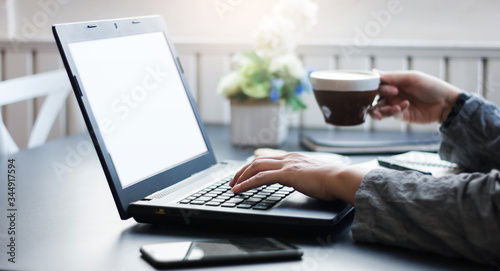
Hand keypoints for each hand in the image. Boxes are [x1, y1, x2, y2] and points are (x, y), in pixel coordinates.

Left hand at [229, 153, 370, 205]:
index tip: (244, 175)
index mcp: (293, 158)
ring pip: (255, 167)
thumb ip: (300, 175)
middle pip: (257, 161)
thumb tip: (295, 181)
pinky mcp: (286, 174)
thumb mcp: (311, 175)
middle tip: (233, 181)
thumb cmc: (330, 180)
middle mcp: (287, 158)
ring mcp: (286, 165)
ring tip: (232, 186)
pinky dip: (246, 184)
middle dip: (242, 171)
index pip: (267, 160)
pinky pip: (260, 178)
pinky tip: (239, 190)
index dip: (252, 167)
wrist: (339, 178)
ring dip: (241, 176)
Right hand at [370, 70, 461, 123]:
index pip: (376, 84)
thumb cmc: (431, 86)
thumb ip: (393, 76)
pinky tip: (405, 107)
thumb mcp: (412, 77)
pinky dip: (394, 111)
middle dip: (376, 98)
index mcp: (394, 82)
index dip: (376, 86)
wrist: (446, 103)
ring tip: (395, 108)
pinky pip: (390, 115)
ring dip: (382, 109)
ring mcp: (395, 105)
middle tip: (390, 96)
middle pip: (373, 98)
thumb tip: (374, 72)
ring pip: (378, 109)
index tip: (385, 85)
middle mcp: (392, 93)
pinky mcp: (401, 116)